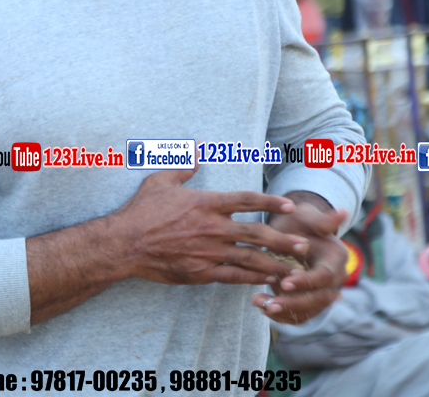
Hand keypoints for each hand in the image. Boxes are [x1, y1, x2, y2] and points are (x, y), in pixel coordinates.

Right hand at [112, 166, 308, 285]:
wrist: (124, 244)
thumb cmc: (141, 210)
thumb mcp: (160, 180)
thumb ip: (182, 164)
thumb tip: (195, 148)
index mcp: (205, 203)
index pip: (246, 200)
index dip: (270, 201)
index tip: (290, 205)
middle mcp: (212, 228)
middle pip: (256, 233)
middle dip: (283, 238)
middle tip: (304, 243)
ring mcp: (208, 252)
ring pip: (250, 259)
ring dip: (274, 263)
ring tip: (294, 267)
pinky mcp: (200, 272)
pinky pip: (233, 276)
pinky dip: (252, 279)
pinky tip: (266, 280)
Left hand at [252, 192, 347, 324]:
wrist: (291, 233)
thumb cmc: (298, 221)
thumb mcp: (306, 217)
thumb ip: (322, 220)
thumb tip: (343, 211)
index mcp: (336, 258)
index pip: (325, 276)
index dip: (306, 281)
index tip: (284, 282)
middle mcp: (335, 279)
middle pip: (319, 299)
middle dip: (293, 303)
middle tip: (269, 304)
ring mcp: (324, 293)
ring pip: (308, 311)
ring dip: (284, 311)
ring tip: (258, 304)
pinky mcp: (310, 302)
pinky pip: (299, 316)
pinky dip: (282, 316)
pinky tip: (262, 307)